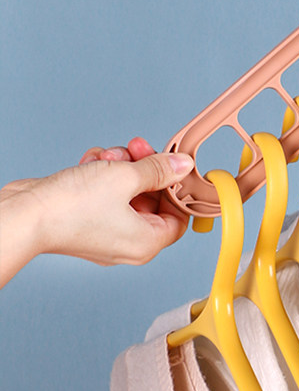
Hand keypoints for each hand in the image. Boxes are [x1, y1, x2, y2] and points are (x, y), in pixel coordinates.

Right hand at [0, 138, 193, 287]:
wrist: (23, 213)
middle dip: (144, 167)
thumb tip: (182, 166)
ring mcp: (106, 230)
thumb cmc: (71, 207)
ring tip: (108, 157)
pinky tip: (92, 162)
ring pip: (127, 189)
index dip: (177, 188)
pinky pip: (105, 191)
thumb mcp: (127, 177)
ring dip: (120, 166)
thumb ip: (159, 170)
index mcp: (146, 242)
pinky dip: (101, 173)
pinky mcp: (86, 217)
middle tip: (138, 148)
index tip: (173, 166)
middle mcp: (128, 241)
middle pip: (151, 197)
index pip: (178, 216)